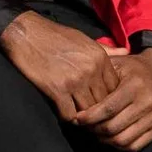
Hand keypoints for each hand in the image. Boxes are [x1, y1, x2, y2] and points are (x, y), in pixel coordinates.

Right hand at [0, 12, 120, 120]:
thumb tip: (126, 52)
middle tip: (93, 117)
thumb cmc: (55, 36)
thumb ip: (107, 50)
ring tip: (81, 119)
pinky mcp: (56, 89)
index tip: (103, 104)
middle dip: (99, 111)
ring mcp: (75, 80)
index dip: (109, 98)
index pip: (115, 88)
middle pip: (104, 101)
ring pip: (89, 110)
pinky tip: (64, 113)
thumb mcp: (85, 39)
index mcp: (100, 58)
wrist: (25, 32)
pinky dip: (68, 117)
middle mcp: (91, 70)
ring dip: (84, 116)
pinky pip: (69, 114)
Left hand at [73, 46, 151, 151]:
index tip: (78, 118)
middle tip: (85, 126)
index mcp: (136, 86)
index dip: (89, 117)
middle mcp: (148, 102)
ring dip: (105, 140)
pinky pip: (135, 146)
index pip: (108, 109)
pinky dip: (119, 145)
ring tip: (96, 132)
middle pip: (113, 127)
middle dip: (94, 130)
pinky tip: (111, 137)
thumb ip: (99, 79)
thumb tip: (78, 97)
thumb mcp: (117, 65)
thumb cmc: (135, 69)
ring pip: (123, 140)